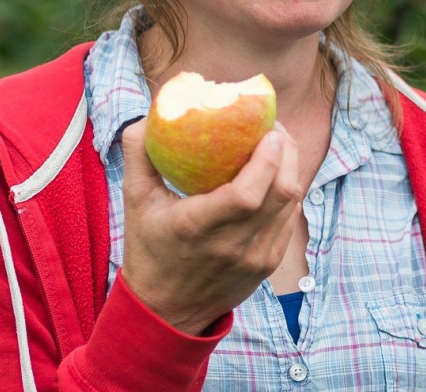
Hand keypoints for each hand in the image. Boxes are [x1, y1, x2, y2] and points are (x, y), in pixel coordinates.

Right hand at [119, 118, 301, 335]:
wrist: (167, 311)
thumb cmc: (149, 249)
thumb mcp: (134, 201)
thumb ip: (139, 154)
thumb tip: (148, 114)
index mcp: (198, 227)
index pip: (247, 193)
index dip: (267, 158)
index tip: (268, 130)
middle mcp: (233, 246)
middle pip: (281, 192)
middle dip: (286, 152)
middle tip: (274, 128)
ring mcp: (256, 258)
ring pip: (291, 204)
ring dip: (290, 169)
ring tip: (277, 146)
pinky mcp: (268, 265)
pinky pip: (288, 220)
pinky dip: (286, 193)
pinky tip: (275, 176)